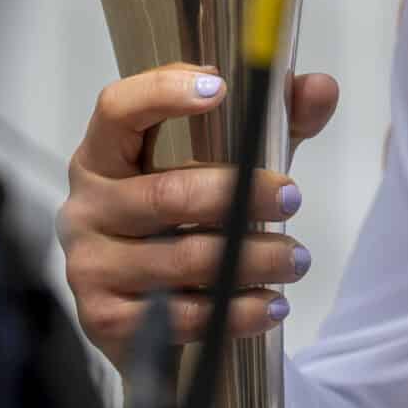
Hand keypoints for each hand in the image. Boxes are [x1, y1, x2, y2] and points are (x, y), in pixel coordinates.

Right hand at [58, 63, 341, 368]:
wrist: (145, 309)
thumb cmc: (184, 219)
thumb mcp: (230, 164)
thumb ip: (278, 122)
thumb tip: (320, 88)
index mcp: (104, 157)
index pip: (118, 110)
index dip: (163, 92)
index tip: (220, 86)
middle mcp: (87, 208)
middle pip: (168, 194)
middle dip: (241, 196)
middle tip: (292, 199)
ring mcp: (90, 266)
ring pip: (184, 259)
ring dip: (253, 259)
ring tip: (296, 259)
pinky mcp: (106, 321)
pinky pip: (182, 316)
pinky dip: (236, 311)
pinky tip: (271, 305)